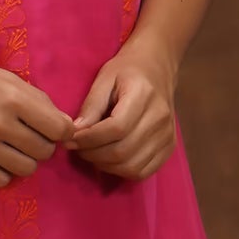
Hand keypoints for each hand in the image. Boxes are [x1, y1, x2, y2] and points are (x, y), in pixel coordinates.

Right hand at [0, 48, 76, 188]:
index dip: (62, 130)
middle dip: (43, 144)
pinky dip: (4, 171)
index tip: (54, 128)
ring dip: (25, 159)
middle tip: (29, 135)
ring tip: (13, 147)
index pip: (59, 129)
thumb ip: (38, 101)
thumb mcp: (7, 78)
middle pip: (44, 151)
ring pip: (26, 169)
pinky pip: (0, 180)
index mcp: (13, 99)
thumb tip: (64, 126)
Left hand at [64, 34, 178, 180]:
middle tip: (77, 148)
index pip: (115, 128)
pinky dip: (121, 171)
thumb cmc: (126, 70)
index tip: (70, 139)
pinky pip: (143, 171)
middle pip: (123, 151)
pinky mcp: (169, 147)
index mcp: (143, 94)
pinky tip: (109, 160)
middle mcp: (160, 117)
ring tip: (91, 153)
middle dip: (93, 154)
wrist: (157, 67)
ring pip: (132, 166)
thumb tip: (74, 133)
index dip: (89, 139)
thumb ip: (91, 106)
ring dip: (105, 166)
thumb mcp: (104, 79)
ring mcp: (167, 135)